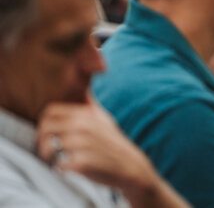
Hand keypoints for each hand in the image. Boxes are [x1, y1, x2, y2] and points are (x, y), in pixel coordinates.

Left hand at [36, 94, 186, 206]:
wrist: (130, 165)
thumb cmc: (112, 142)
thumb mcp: (102, 118)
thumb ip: (88, 104)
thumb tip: (81, 86)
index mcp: (86, 114)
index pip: (50, 111)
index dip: (44, 122)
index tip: (50, 134)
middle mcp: (84, 126)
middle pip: (45, 128)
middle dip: (42, 141)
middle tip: (49, 150)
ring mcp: (84, 144)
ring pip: (49, 147)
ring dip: (50, 156)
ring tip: (57, 160)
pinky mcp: (83, 162)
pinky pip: (58, 164)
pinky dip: (60, 169)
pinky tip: (68, 168)